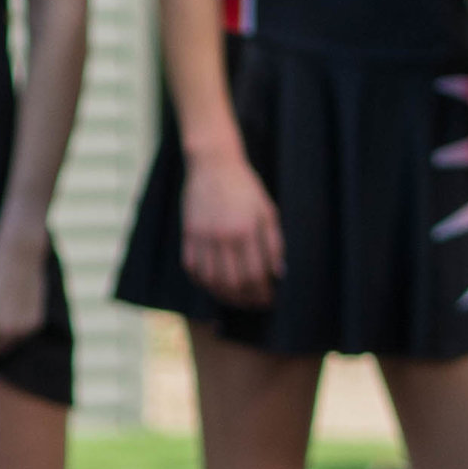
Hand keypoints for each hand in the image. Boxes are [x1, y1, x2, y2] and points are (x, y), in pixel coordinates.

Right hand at [181, 150, 283, 306]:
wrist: (213, 165)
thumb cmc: (246, 187)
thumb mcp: (267, 210)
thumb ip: (274, 242)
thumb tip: (279, 273)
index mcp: (246, 230)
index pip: (256, 275)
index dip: (263, 293)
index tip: (269, 299)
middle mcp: (223, 236)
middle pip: (232, 283)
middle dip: (246, 300)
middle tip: (255, 303)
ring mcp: (202, 236)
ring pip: (211, 280)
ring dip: (224, 296)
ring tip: (235, 298)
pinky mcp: (188, 233)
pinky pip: (191, 267)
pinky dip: (202, 282)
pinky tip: (213, 284)